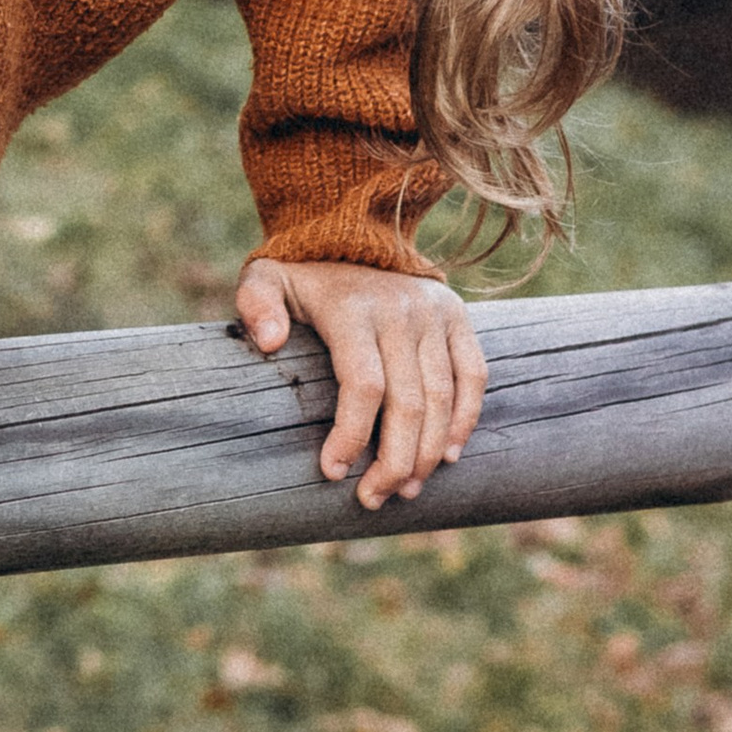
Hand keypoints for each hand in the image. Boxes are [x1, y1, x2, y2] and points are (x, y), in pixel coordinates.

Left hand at [239, 258, 486, 511]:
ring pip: (444, 397)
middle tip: (374, 498)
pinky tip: (448, 455)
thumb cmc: (302, 273)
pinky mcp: (457, 317)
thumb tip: (268, 342)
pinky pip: (473, 375)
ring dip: (428, 452)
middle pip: (409, 402)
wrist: (354, 232)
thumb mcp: (265, 277)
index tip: (334, 472)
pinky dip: (466, 419)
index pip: (363, 385)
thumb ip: (257, 305)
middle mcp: (401, 312)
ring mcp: (434, 315)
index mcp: (353, 309)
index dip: (353, 435)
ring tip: (406, 490)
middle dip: (394, 461)